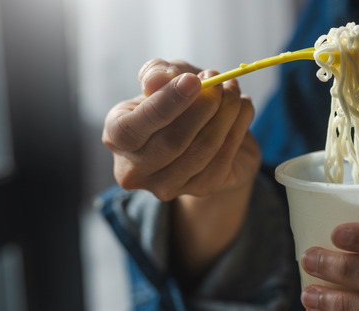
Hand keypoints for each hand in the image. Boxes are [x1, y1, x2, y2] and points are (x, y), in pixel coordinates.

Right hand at [102, 59, 259, 200]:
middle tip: (220, 82)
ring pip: (201, 150)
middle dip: (202, 108)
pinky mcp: (200, 189)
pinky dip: (238, 127)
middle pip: (171, 142)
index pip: (131, 129)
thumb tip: (155, 81)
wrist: (207, 129)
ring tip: (233, 90)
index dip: (164, 105)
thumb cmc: (178, 100)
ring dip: (225, 114)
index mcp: (116, 136)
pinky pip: (223, 158)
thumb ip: (157, 73)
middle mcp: (135, 169)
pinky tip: (242, 107)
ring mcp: (167, 186)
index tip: (193, 81)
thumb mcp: (165, 78)